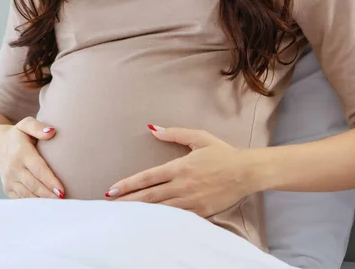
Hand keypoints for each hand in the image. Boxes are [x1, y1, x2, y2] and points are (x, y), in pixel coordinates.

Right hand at [0, 117, 64, 199]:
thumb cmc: (17, 134)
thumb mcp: (26, 124)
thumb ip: (38, 127)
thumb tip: (52, 132)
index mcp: (21, 152)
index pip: (38, 169)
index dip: (50, 181)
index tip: (62, 191)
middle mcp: (13, 168)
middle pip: (34, 184)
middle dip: (49, 195)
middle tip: (64, 201)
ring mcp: (9, 180)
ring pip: (27, 194)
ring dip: (42, 201)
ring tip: (57, 206)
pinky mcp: (7, 188)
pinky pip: (21, 199)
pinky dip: (33, 203)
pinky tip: (45, 206)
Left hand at [104, 125, 252, 216]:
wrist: (246, 172)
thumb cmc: (222, 152)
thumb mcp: (198, 137)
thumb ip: (174, 133)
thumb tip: (152, 129)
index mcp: (180, 167)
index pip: (147, 178)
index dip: (127, 185)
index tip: (112, 190)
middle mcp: (182, 186)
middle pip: (148, 197)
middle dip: (127, 202)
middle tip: (109, 206)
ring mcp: (191, 201)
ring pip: (159, 210)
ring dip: (139, 213)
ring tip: (122, 216)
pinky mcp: (200, 213)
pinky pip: (176, 218)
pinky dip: (159, 221)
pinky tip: (148, 224)